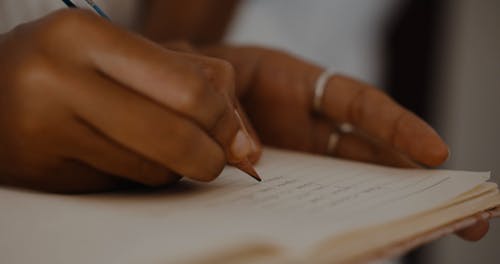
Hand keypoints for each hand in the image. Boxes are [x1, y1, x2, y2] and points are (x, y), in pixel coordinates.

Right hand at [0, 10, 253, 192]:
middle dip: (212, 156)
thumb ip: (188, 79)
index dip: (224, 120)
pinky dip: (142, 176)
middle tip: (216, 158)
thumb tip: (243, 143)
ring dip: (175, 166)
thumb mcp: (120, 51)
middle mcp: (58, 81)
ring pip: (154, 169)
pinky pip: (125, 185)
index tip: (235, 137)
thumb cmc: (65, 66)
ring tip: (158, 146)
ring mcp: (46, 131)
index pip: (188, 89)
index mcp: (84, 36)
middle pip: (176, 136)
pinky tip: (125, 156)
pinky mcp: (46, 174)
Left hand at [200, 45, 488, 240]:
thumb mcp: (221, 76)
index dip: (399, 127)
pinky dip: (337, 210)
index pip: (361, 105)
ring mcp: (303, 149)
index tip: (436, 154)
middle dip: (417, 180)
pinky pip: (317, 191)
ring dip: (386, 201)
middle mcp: (313, 121)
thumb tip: (253, 163)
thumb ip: (233, 114)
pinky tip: (359, 236)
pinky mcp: (286, 171)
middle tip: (468, 213)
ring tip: (423, 232)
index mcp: (306, 84)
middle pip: (374, 150)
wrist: (186, 84)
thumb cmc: (209, 71)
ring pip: (353, 176)